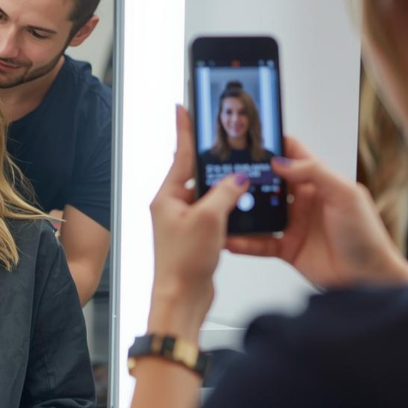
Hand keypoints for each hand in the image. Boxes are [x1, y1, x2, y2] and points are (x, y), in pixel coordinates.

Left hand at [148, 106, 251, 337]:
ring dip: (224, 190)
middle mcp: (172, 207)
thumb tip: (237, 178)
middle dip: (214, 163)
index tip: (184, 107)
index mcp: (167, 197)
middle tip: (227, 144)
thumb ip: (225, 192)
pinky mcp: (195, 237)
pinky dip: (227, 210)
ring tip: (240, 180)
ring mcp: (183, 222)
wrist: (181, 299)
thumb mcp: (208, 219)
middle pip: (196, 174)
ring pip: (208, 195)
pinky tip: (240, 209)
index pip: (181, 154)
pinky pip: (214, 214)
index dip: (185, 129)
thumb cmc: (182, 264)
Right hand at [226, 137, 407, 288]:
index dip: (273, 145)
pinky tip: (230, 239)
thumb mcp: (345, 194)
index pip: (292, 155)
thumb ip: (315, 172)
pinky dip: (244, 242)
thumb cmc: (366, 234)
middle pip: (270, 183)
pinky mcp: (287, 249)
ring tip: (222, 205)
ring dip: (243, 209)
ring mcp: (293, 225)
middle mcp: (303, 201)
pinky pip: (260, 243)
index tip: (250, 139)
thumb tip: (281, 162)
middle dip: (249, 177)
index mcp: (318, 182)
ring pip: (261, 212)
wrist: (369, 279)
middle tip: (225, 173)